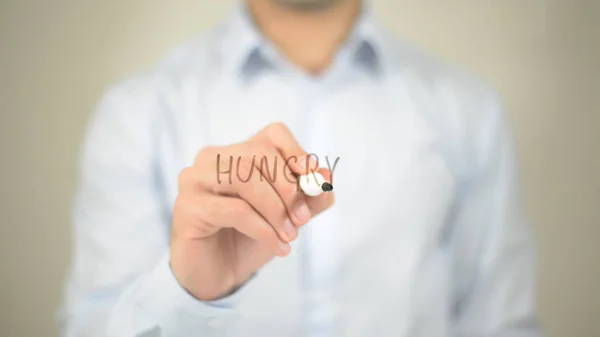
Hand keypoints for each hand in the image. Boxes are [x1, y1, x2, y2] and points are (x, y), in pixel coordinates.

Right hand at [170, 123, 334, 300]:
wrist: (218, 274)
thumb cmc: (250, 237)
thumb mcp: (288, 216)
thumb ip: (309, 196)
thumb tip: (326, 175)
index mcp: (238, 152)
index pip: (273, 134)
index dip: (297, 154)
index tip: (313, 181)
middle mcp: (213, 158)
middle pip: (258, 154)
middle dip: (288, 188)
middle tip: (302, 220)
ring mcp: (195, 179)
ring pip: (243, 177)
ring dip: (275, 209)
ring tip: (289, 236)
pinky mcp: (187, 206)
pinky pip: (233, 209)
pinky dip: (261, 228)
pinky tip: (275, 246)